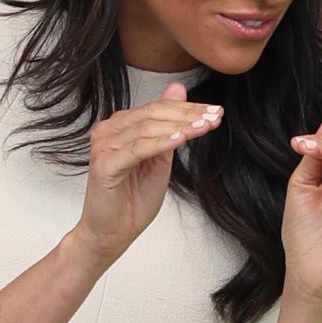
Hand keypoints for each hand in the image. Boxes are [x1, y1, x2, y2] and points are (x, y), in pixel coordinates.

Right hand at [74, 83, 222, 265]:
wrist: (112, 233)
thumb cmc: (133, 199)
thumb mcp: (160, 158)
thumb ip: (169, 126)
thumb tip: (178, 89)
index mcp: (121, 126)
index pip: (158, 108)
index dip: (189, 108)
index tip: (216, 112)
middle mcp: (109, 130)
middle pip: (153, 114)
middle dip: (188, 115)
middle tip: (215, 116)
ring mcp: (104, 146)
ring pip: (147, 128)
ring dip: (180, 127)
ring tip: (204, 127)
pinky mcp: (105, 164)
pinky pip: (138, 149)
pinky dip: (161, 142)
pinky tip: (181, 139)